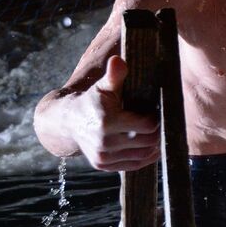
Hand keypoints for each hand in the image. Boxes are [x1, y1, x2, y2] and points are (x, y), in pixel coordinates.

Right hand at [74, 56, 159, 171]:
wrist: (68, 122)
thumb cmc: (91, 100)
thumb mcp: (102, 86)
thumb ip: (114, 75)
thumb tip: (118, 61)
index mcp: (107, 122)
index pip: (147, 125)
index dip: (155, 118)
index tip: (154, 110)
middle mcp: (105, 143)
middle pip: (148, 142)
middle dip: (157, 132)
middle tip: (158, 123)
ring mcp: (104, 157)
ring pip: (143, 156)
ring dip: (154, 146)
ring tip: (155, 134)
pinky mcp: (104, 166)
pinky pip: (134, 165)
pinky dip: (145, 157)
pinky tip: (148, 147)